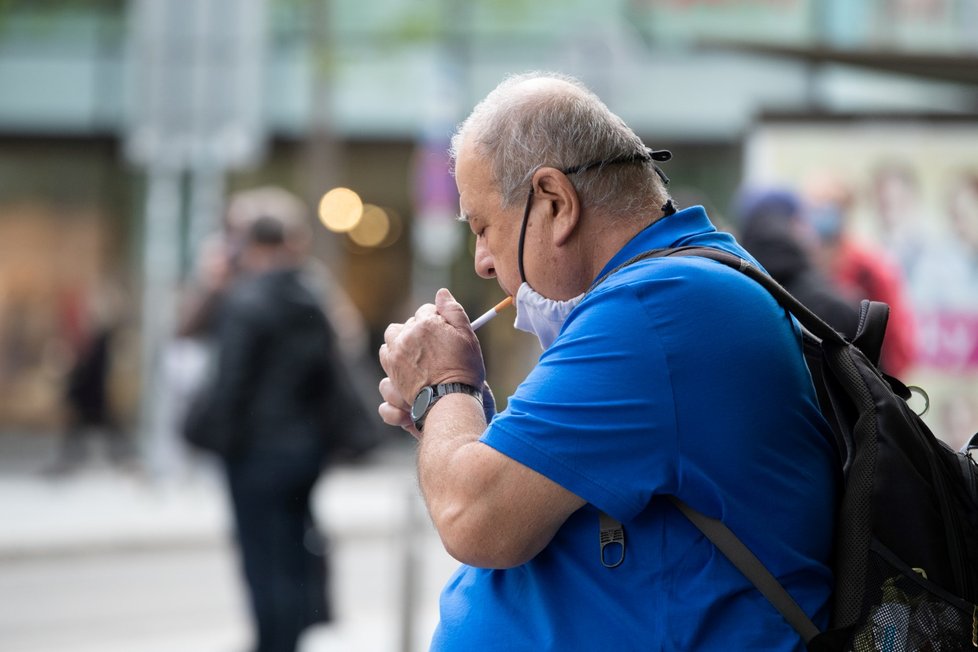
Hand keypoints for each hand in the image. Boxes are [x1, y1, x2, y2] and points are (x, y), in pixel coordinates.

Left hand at [378, 289, 485, 430]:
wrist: (450, 400)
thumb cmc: (464, 369)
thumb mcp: (467, 336)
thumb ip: (453, 311)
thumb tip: (441, 293)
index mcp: (427, 323)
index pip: (427, 311)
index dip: (437, 320)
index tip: (444, 332)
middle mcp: (407, 335)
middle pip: (409, 323)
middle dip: (420, 330)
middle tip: (434, 345)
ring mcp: (396, 353)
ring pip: (393, 336)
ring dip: (402, 340)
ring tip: (417, 352)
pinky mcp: (391, 369)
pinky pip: (385, 354)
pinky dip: (393, 355)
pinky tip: (406, 363)